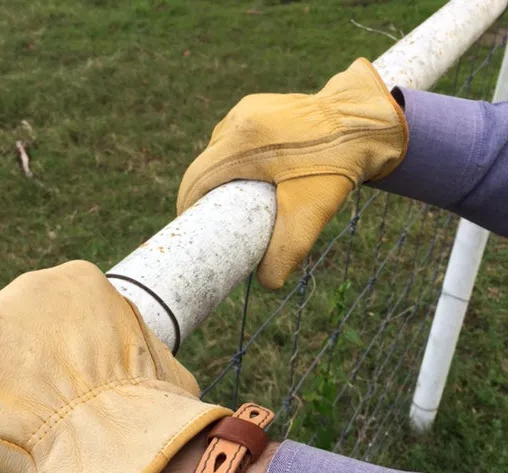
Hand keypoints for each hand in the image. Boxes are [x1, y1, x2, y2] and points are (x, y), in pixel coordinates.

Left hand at [0, 261, 230, 472]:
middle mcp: (32, 285)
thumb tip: (153, 367)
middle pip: (2, 324)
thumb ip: (141, 352)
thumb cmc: (147, 411)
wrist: (118, 441)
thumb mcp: (159, 365)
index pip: (42, 311)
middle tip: (28, 404)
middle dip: (9, 361)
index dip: (47, 352)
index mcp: (81, 282)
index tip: (55, 384)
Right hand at [177, 58, 407, 289]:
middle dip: (206, 195)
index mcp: (240, 144)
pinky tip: (254, 174)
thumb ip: (285, 252)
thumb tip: (266, 282)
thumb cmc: (337, 166)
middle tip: (218, 221)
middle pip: (205, 166)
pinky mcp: (258, 106)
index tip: (191, 228)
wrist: (367, 122)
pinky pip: (235, 138)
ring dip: (221, 176)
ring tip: (237, 200)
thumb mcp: (310, 215)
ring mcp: (247, 110)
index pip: (195, 180)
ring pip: (218, 151)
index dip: (188, 207)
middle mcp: (237, 121)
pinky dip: (237, 159)